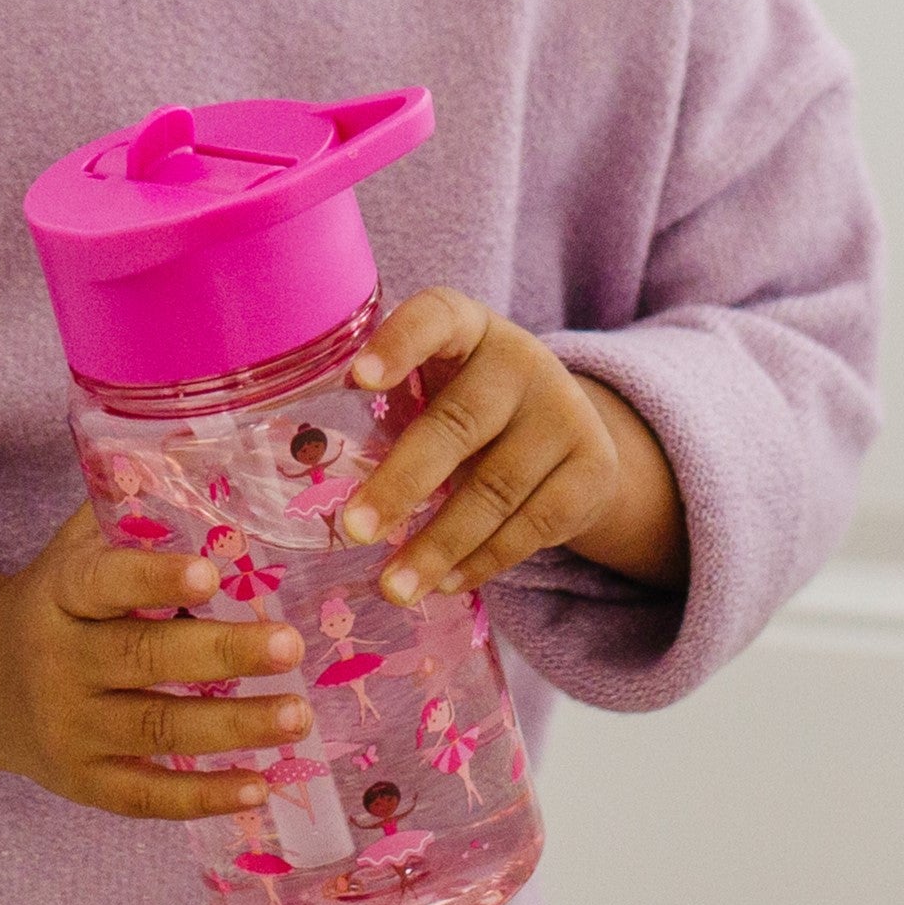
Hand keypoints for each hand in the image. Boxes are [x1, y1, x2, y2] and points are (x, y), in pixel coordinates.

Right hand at [0, 504, 313, 820]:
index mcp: (60, 592)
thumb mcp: (75, 549)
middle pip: (144, 658)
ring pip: (157, 729)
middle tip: (291, 646)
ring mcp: (70, 728)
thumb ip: (130, 510)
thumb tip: (205, 448)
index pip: (105, 582)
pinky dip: (204, 796)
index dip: (155, 579)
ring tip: (297, 715)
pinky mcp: (82, 782)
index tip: (211, 573)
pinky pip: (146, 796)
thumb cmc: (58, 603)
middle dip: (223, 653)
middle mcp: (60, 661)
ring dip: (233, 726)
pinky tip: (259, 786)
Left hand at [339, 289, 687, 596]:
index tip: (357, 378)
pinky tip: (445, 584)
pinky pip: (532, 526)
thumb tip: (311, 470)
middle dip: (402, 483)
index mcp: (468, 327)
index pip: (436, 317)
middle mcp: (521, 360)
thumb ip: (389, 406)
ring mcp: (564, 413)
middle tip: (354, 530)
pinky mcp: (593, 469)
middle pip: (459, 424)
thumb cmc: (468, 404)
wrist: (567, 428)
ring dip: (437, 545)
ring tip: (392, 587)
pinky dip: (482, 562)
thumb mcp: (435, 385)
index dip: (399, 344)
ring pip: (494, 489)